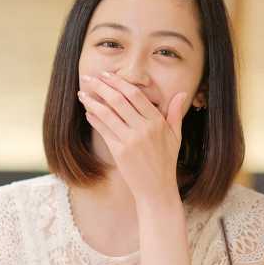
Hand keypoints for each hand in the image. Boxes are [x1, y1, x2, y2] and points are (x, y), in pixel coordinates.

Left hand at [78, 72, 188, 205]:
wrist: (157, 189)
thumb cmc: (166, 161)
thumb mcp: (176, 136)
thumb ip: (176, 113)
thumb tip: (181, 93)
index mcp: (157, 122)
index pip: (135, 95)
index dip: (119, 82)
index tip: (107, 75)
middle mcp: (144, 129)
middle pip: (119, 100)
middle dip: (101, 87)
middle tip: (89, 77)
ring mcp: (131, 140)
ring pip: (108, 114)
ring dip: (92, 102)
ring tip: (82, 93)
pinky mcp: (120, 152)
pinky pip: (104, 131)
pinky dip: (94, 119)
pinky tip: (88, 112)